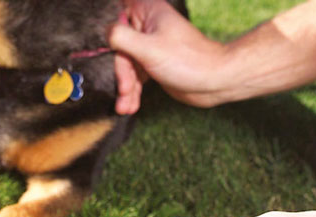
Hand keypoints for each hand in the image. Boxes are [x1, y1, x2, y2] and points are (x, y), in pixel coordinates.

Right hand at [110, 0, 226, 113]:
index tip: (102, 51)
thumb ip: (121, 38)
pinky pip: (134, 76)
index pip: (115, 15)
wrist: (213, 82)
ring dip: (125, 87)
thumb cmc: (189, 61)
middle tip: (125, 89)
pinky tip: (130, 105)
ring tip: (126, 106)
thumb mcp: (149, 49)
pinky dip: (132, 91)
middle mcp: (147, 25)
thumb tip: (105, 33)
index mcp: (147, 11)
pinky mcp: (152, 63)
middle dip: (121, 72)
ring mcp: (149, 45)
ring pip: (125, 65)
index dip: (108, 33)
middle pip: (118, 47)